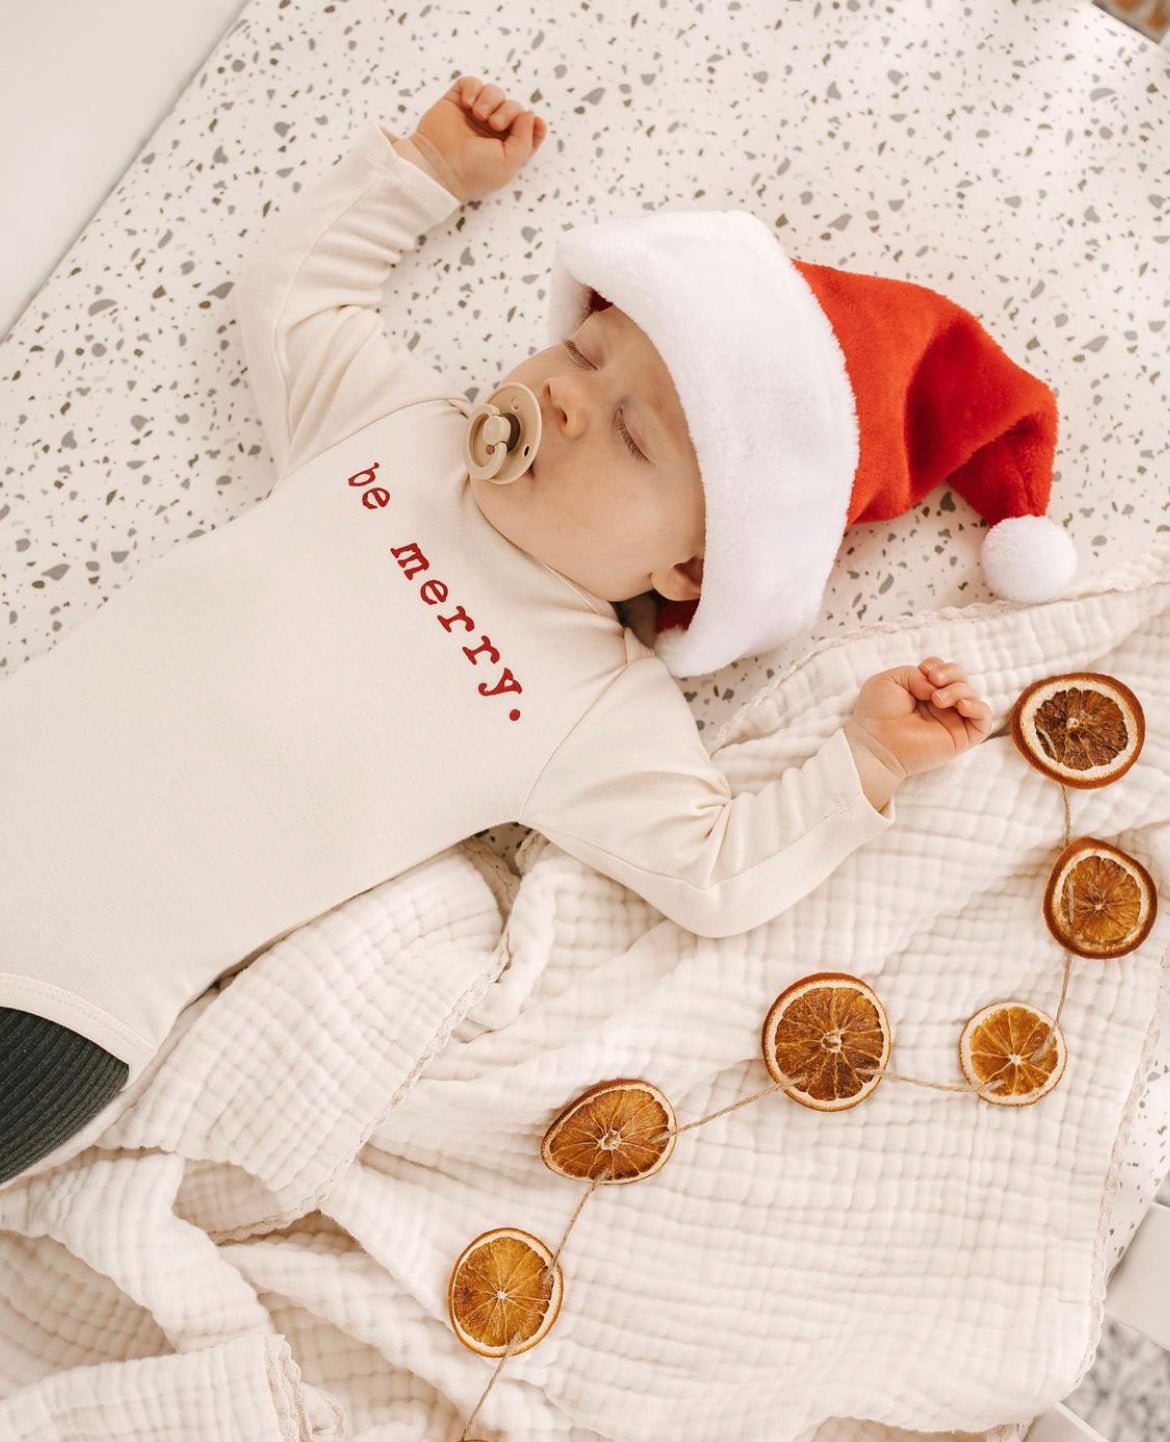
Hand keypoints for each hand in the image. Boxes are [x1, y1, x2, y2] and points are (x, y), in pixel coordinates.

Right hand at [409, 75, 547, 203]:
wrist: (437, 166)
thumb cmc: (474, 171)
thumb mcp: (509, 163)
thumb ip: (526, 139)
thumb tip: (530, 114)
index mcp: (507, 147)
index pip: (528, 129)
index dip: (534, 123)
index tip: (535, 121)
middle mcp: (492, 130)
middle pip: (513, 106)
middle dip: (509, 110)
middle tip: (494, 124)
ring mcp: (474, 115)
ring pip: (494, 92)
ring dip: (490, 99)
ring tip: (478, 114)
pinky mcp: (457, 101)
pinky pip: (472, 83)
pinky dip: (473, 88)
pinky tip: (467, 104)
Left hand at [845, 655, 993, 782]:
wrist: (875, 744)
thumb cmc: (876, 714)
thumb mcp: (891, 679)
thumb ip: (917, 673)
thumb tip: (937, 686)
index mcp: (923, 692)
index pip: (944, 671)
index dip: (939, 665)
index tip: (924, 669)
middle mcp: (939, 706)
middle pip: (961, 679)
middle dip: (952, 673)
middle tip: (934, 680)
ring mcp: (951, 722)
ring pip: (972, 696)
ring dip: (959, 690)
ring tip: (937, 699)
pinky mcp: (961, 738)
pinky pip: (984, 720)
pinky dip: (978, 708)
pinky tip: (960, 706)